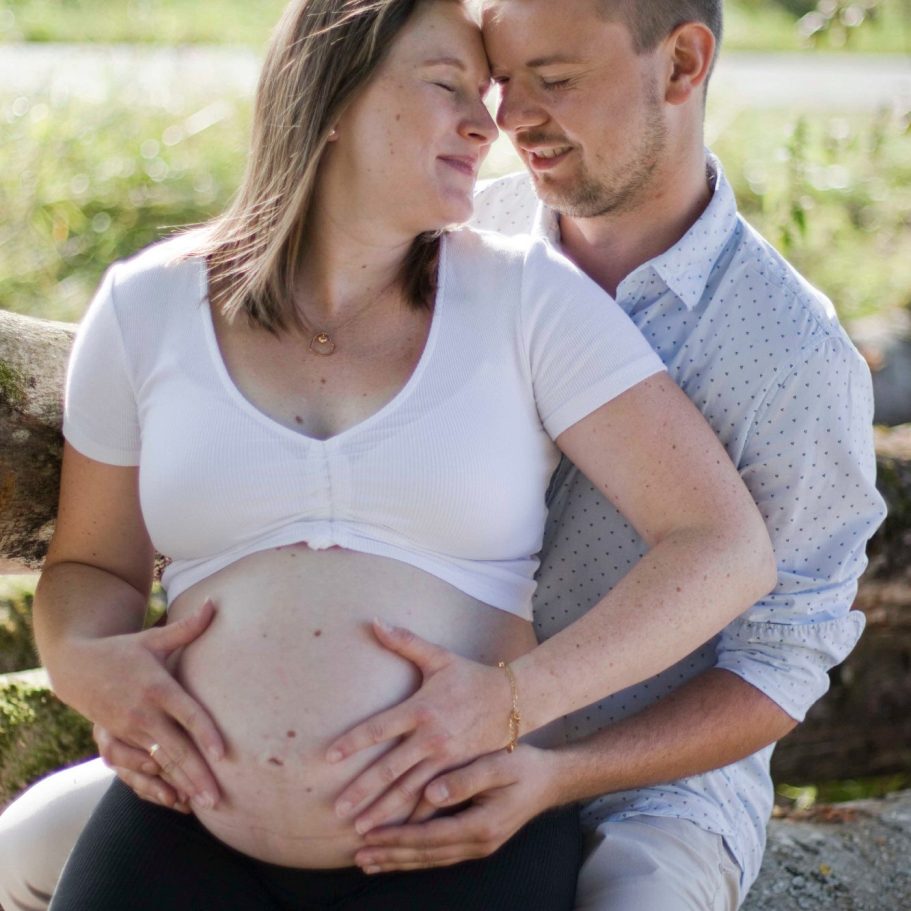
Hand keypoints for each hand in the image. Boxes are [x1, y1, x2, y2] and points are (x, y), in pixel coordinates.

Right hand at [62, 599, 223, 809]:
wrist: (77, 667)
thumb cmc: (124, 650)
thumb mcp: (153, 638)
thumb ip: (186, 628)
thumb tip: (214, 604)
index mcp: (157, 687)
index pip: (187, 714)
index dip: (205, 733)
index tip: (224, 754)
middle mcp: (143, 714)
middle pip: (175, 748)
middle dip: (197, 774)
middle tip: (218, 799)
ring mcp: (127, 732)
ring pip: (158, 765)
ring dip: (179, 785)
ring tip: (202, 803)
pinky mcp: (115, 743)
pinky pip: (136, 771)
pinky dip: (155, 786)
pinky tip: (175, 800)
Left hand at [327, 619, 514, 831]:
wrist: (514, 699)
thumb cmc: (470, 676)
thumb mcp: (439, 657)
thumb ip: (405, 642)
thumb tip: (375, 621)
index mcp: (420, 709)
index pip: (378, 728)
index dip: (352, 742)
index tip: (328, 757)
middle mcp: (431, 738)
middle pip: (390, 769)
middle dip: (362, 791)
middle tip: (337, 811)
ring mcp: (446, 760)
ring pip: (409, 791)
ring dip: (384, 811)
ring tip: (360, 831)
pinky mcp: (459, 773)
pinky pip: (434, 800)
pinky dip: (415, 818)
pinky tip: (399, 834)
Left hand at [354, 744, 562, 871]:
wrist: (550, 780)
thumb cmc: (524, 766)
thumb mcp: (498, 765)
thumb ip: (466, 779)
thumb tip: (432, 792)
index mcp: (481, 826)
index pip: (429, 837)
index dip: (397, 838)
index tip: (368, 835)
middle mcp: (478, 843)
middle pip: (426, 854)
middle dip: (390, 855)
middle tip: (358, 856)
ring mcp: (478, 845)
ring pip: (431, 858)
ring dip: (399, 860)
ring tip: (369, 861)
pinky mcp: (476, 839)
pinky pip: (439, 853)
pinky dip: (415, 855)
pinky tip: (398, 854)